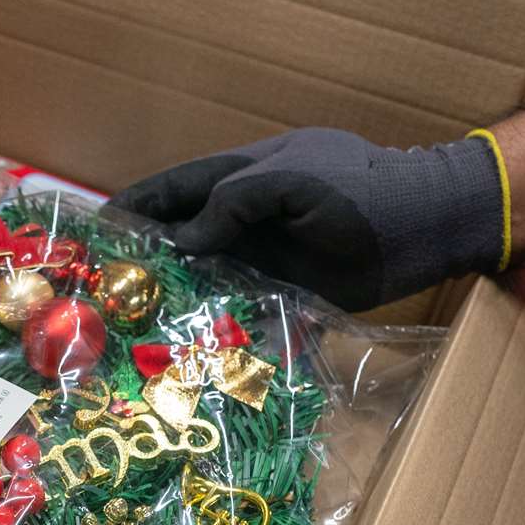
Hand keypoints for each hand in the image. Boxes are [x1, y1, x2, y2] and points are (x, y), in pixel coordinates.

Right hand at [107, 128, 503, 310]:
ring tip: (135, 323)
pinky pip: (243, 312)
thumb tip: (182, 243)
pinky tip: (193, 348)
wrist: (426, 226)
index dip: (138, 206)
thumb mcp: (292, 181)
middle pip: (184, 237)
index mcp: (244, 176)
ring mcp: (266, 257)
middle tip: (106, 286)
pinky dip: (218, 327)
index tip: (98, 226)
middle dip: (148, 257)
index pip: (177, 188)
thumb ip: (232, 203)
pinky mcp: (287, 294)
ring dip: (177, 298)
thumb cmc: (361, 190)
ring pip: (207, 278)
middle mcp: (248, 218)